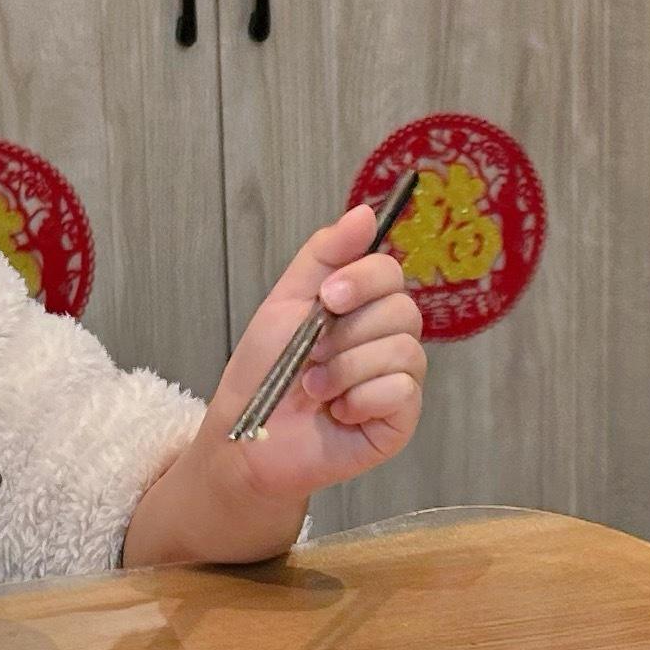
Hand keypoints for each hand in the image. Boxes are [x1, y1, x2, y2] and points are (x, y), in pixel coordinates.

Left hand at [200, 203, 428, 496]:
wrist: (247, 437)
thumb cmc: (265, 373)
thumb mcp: (287, 301)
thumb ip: (325, 253)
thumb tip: (365, 211)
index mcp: (363, 308)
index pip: (390, 272)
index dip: (363, 280)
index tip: (327, 297)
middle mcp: (388, 340)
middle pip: (402, 310)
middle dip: (347, 333)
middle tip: (313, 354)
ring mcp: (398, 381)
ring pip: (403, 351)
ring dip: (346, 370)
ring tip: (315, 389)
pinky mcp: (400, 420)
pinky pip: (401, 391)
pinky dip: (361, 399)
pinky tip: (338, 413)